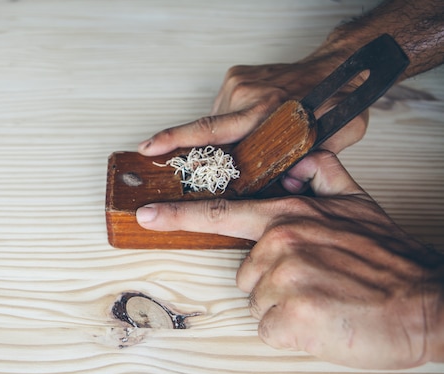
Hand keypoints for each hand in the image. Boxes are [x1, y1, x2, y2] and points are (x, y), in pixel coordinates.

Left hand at [136, 151, 443, 368]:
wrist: (426, 304)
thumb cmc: (390, 260)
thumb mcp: (359, 202)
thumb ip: (324, 176)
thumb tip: (300, 162)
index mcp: (288, 215)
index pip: (222, 213)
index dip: (179, 215)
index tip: (145, 214)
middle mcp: (280, 241)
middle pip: (245, 273)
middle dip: (273, 282)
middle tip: (317, 282)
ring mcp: (284, 277)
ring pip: (258, 302)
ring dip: (286, 307)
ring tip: (323, 299)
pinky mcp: (291, 315)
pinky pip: (270, 328)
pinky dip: (293, 331)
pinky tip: (323, 319)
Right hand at [138, 59, 368, 192]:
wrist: (337, 67)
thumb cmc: (335, 105)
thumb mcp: (329, 143)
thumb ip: (299, 166)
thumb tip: (277, 191)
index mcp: (266, 112)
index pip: (211, 130)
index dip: (176, 140)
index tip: (150, 147)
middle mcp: (247, 96)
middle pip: (204, 129)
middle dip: (178, 142)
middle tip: (153, 150)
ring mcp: (240, 83)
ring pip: (215, 121)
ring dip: (222, 137)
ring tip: (246, 139)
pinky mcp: (237, 77)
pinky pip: (222, 108)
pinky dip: (229, 121)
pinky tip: (246, 125)